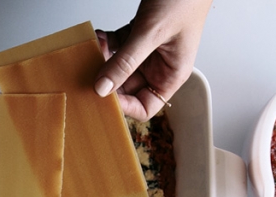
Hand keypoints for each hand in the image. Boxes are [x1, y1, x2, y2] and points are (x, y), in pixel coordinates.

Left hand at [94, 0, 212, 120]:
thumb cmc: (184, 0)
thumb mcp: (152, 33)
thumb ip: (126, 62)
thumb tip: (103, 88)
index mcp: (171, 75)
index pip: (145, 107)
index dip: (124, 107)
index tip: (104, 96)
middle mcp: (159, 66)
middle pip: (127, 88)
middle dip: (107, 80)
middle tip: (91, 72)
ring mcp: (148, 51)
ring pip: (118, 66)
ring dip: (104, 59)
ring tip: (96, 48)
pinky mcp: (139, 34)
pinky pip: (117, 46)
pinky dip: (106, 42)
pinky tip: (99, 36)